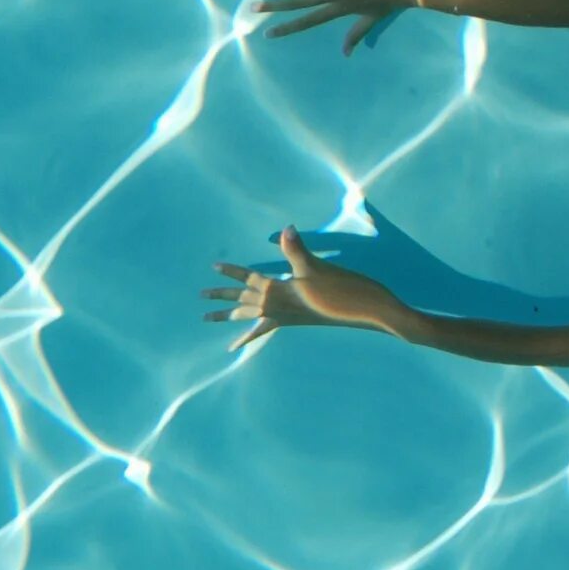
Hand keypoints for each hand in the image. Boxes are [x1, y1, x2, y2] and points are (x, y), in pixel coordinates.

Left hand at [203, 228, 409, 351]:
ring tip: (211, 318)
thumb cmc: (343, 289)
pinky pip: (268, 328)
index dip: (232, 272)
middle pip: (245, 299)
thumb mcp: (317, 268)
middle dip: (223, 297)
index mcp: (281, 292)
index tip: (213, 267)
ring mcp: (289, 316)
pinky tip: (242, 340)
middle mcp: (280, 306)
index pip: (250, 278)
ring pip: (252, 316)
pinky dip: (254, 333)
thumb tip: (285, 229)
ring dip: (232, 316)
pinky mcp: (298, 320)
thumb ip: (297, 249)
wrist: (367, 312)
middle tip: (201, 297)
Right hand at [253, 0, 419, 54]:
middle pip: (299, 2)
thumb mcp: (371, 21)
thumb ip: (355, 35)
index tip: (267, 33)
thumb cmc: (388, 1)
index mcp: (337, 10)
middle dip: (275, 5)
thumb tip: (346, 54)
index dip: (287, 28)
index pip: (307, 21)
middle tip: (253, 7)